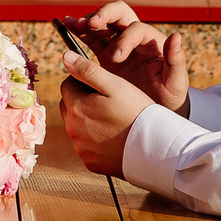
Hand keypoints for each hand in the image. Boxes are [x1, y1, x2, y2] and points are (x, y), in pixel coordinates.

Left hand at [59, 51, 154, 175]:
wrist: (155, 148)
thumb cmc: (137, 113)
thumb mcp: (115, 85)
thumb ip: (88, 70)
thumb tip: (65, 57)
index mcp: (77, 107)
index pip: (67, 85)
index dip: (83, 81)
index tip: (100, 85)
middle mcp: (73, 130)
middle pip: (69, 106)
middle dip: (82, 100)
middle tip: (107, 101)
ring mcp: (81, 148)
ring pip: (76, 127)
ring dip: (87, 120)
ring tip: (112, 119)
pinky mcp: (90, 162)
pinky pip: (86, 146)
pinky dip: (94, 140)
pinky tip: (113, 137)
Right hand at [79, 1, 191, 114]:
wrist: (155, 112)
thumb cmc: (170, 97)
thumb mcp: (176, 83)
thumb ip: (176, 61)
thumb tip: (175, 36)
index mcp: (151, 41)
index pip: (136, 29)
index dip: (124, 39)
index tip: (115, 57)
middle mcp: (135, 38)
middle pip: (119, 14)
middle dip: (104, 15)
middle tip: (91, 24)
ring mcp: (119, 44)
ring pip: (102, 24)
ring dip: (87, 21)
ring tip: (72, 24)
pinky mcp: (105, 55)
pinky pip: (91, 39)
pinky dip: (78, 33)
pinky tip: (66, 29)